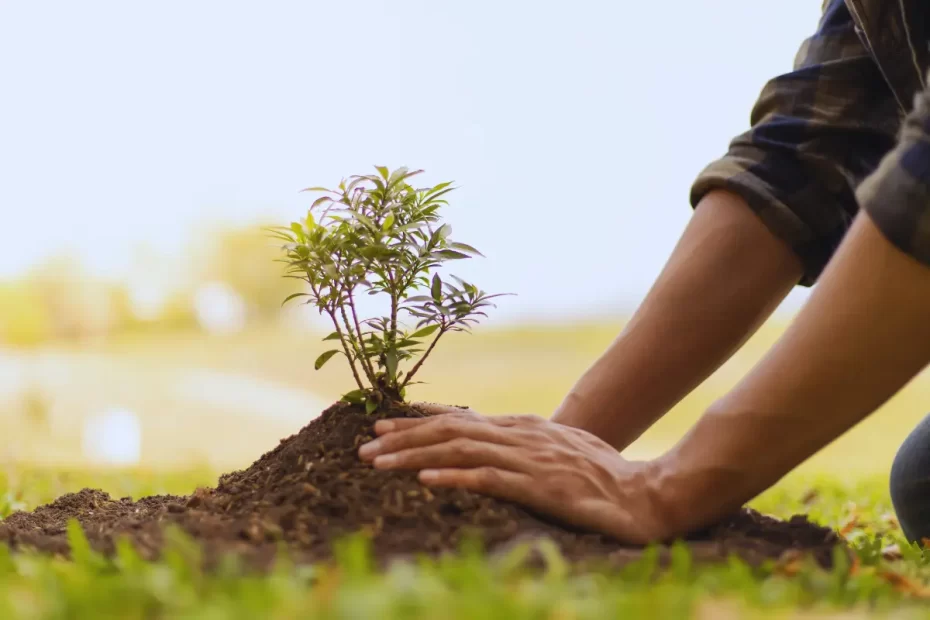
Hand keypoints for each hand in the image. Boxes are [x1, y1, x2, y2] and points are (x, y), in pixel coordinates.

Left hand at [358, 404, 673, 543]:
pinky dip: (455, 477)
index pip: (461, 419)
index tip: (383, 425)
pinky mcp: (541, 487)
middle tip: (365, 446)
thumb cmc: (604, 477)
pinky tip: (426, 481)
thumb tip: (490, 445)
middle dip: (404, 437)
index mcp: (524, 428)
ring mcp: (531, 460)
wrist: (647, 495)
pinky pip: (490, 479)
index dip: (419, 422)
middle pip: (451, 430)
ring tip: (377, 463)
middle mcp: (522, 436)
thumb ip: (524, 445)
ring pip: (461, 450)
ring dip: (415, 455)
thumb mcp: (559, 452)